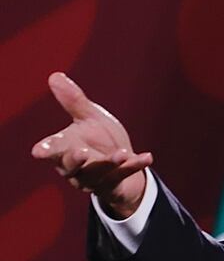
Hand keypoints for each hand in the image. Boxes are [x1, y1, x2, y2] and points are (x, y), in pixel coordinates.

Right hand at [30, 73, 152, 218]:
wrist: (122, 160)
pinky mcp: (113, 184)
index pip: (51, 150)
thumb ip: (74, 101)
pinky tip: (148, 156)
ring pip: (97, 174)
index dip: (45, 150)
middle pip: (70, 166)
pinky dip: (135, 166)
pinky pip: (123, 176)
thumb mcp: (89, 118)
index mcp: (64, 149)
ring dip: (109, 164)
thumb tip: (55, 75)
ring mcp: (93, 179)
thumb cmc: (98, 137)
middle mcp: (75, 167)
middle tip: (81, 152)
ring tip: (121, 153)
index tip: (38, 151)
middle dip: (75, 160)